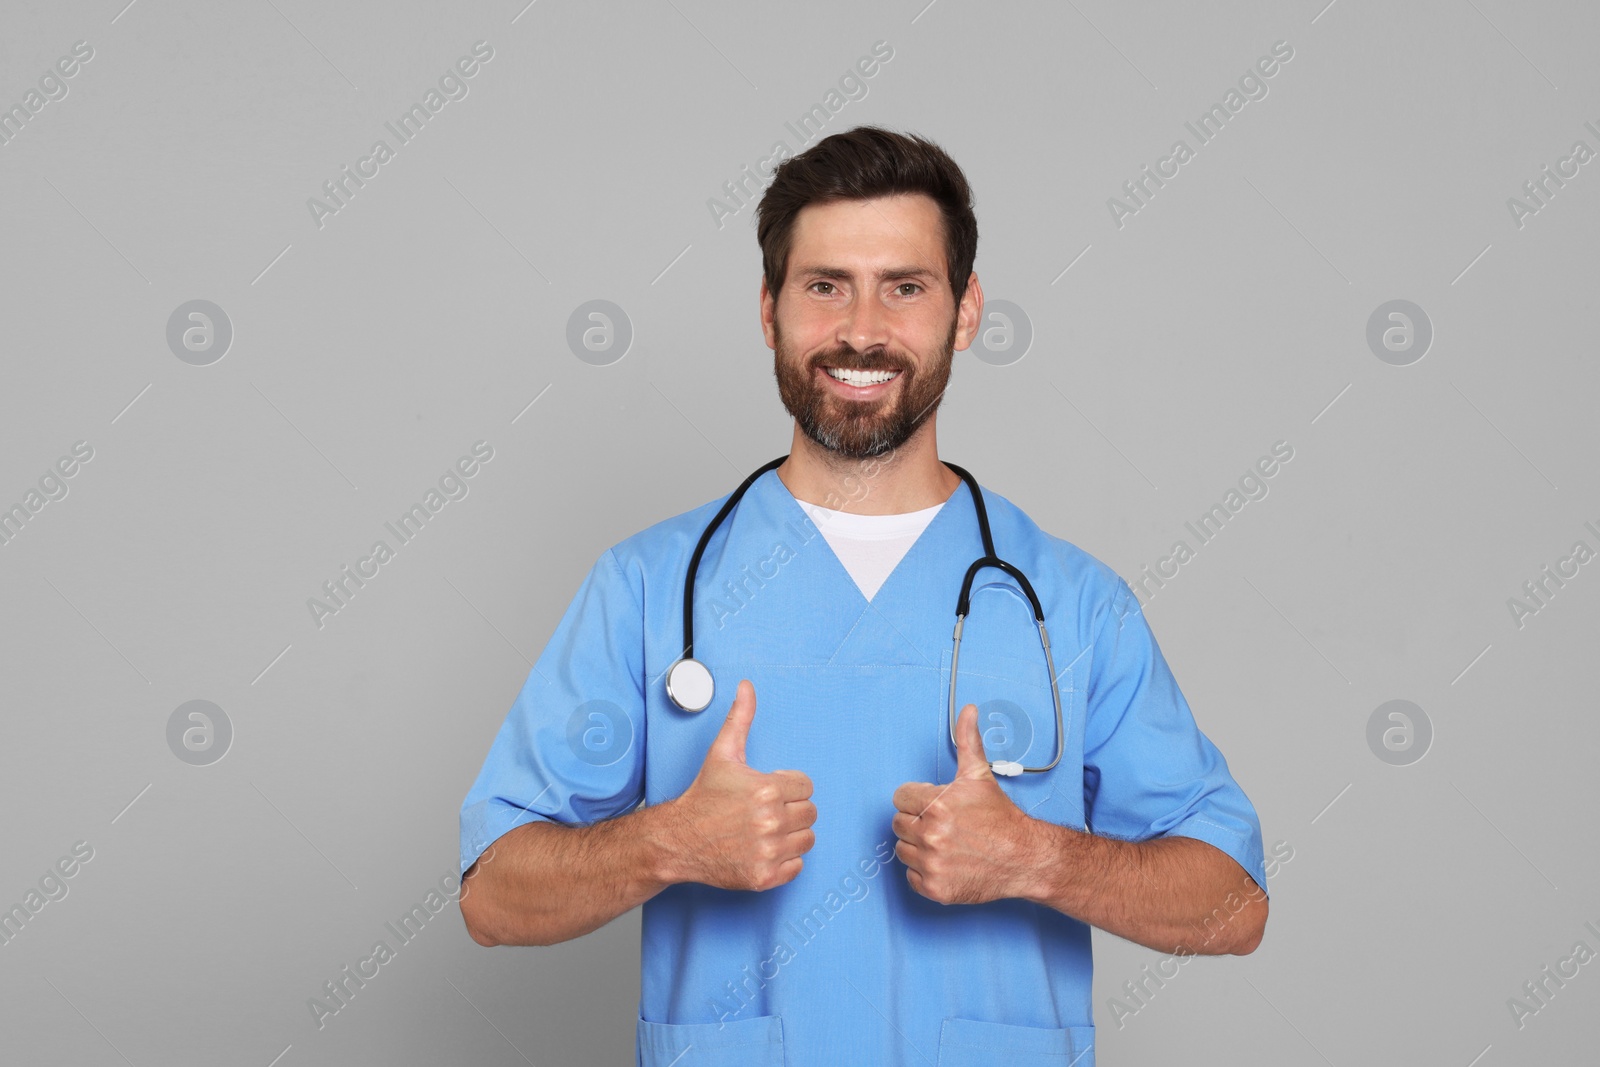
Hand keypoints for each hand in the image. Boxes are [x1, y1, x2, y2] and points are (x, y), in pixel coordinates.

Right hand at [665, 679, 816, 891]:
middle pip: (809, 813)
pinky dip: (785, 860)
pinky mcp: (765, 876)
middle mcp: (770, 822)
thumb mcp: (722, 753)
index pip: (806, 787)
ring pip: (807, 839)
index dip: (788, 787)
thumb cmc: (703, 796)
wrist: (678, 839)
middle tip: (765, 810)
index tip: (768, 791)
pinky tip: (763, 848)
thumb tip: (747, 686)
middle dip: (791, 809)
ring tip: (765, 829)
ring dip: (791, 834)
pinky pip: (797, 866)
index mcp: (766, 789)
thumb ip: (740, 718)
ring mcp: (769, 851)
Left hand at [892, 703, 1034, 904]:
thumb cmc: (1000, 817)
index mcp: (935, 804)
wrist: (1024, 857)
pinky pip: (911, 877)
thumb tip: (967, 710)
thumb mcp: (980, 775)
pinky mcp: (935, 889)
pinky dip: (924, 873)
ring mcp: (931, 864)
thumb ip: (967, 740)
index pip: (900, 797)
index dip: (918, 799)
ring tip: (946, 843)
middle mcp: (930, 835)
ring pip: (902, 850)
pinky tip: (946, 863)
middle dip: (918, 822)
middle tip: (944, 825)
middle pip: (899, 823)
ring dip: (918, 847)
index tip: (936, 806)